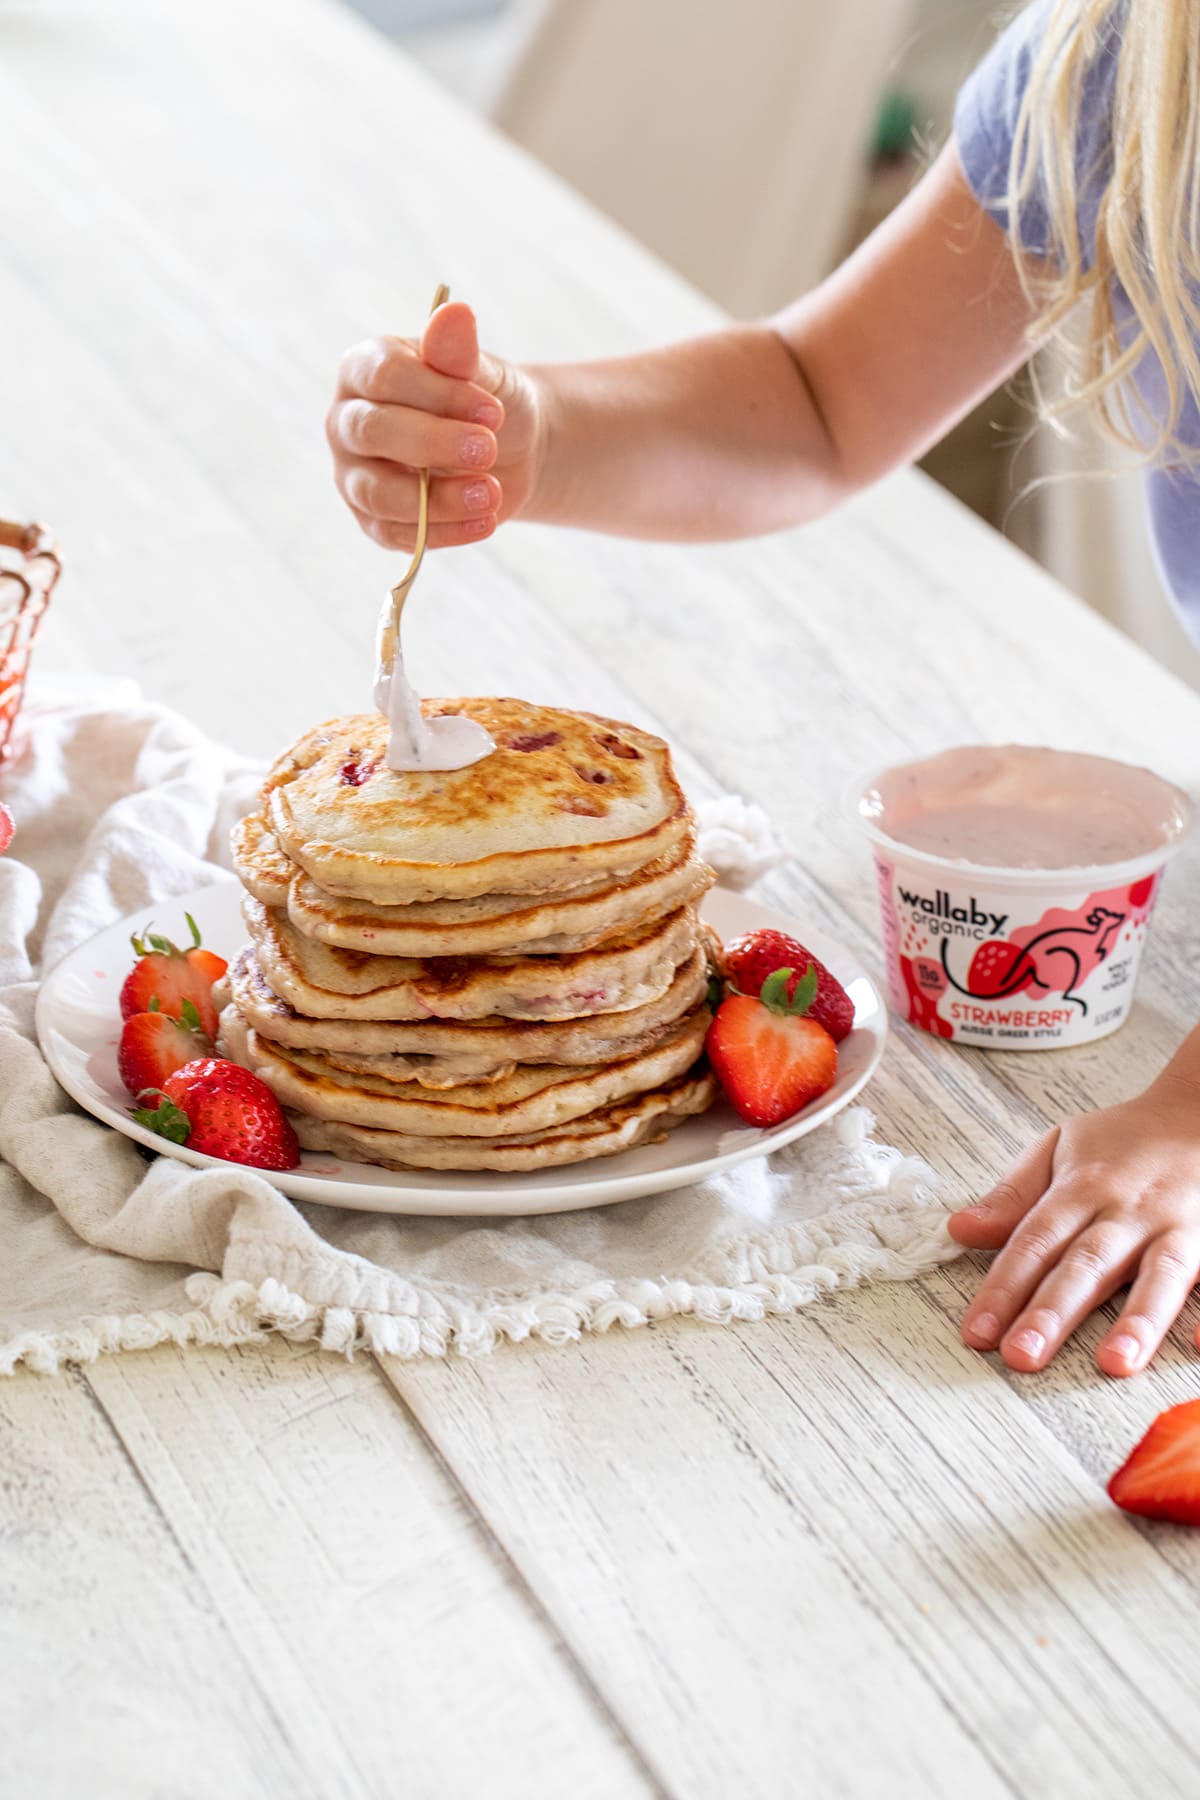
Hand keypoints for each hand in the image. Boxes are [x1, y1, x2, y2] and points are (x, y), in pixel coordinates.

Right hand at [326, 301, 544, 549]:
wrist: (506, 453)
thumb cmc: (483, 403)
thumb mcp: (482, 374)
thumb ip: (459, 353)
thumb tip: (455, 312)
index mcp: (364, 370)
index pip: (385, 376)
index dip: (439, 394)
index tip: (493, 411)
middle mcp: (347, 421)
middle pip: (372, 432)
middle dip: (433, 444)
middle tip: (488, 449)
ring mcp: (354, 474)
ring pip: (378, 492)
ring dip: (439, 499)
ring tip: (492, 493)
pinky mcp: (373, 520)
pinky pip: (398, 535)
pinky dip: (444, 532)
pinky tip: (486, 522)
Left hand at [948, 1068, 1199, 1375]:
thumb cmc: (1126, 1139)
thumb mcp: (1059, 1148)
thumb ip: (1013, 1196)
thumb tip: (958, 1229)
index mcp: (1083, 1188)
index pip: (1034, 1242)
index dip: (1003, 1287)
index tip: (977, 1333)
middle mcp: (1129, 1211)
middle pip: (1087, 1264)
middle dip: (1053, 1312)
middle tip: (1021, 1356)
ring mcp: (1180, 1227)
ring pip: (1158, 1274)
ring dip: (1136, 1319)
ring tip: (1112, 1363)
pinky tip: (1196, 1342)